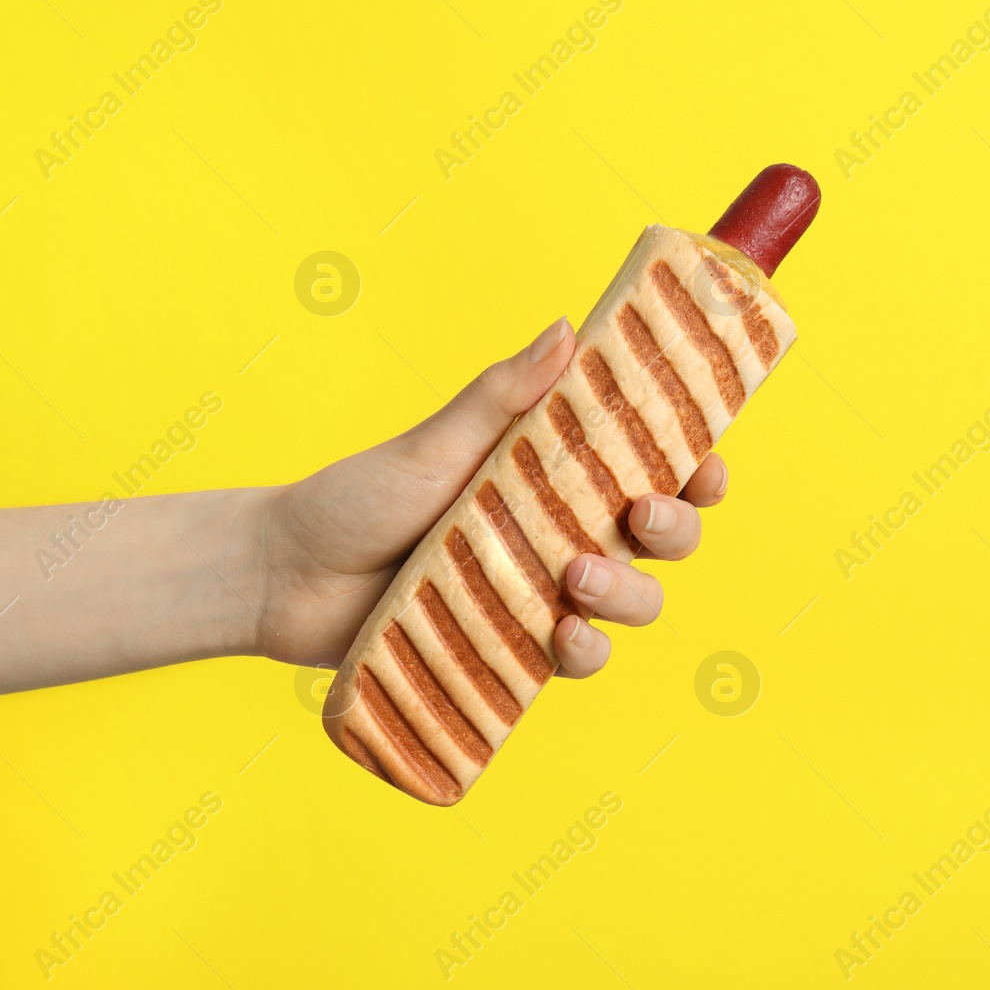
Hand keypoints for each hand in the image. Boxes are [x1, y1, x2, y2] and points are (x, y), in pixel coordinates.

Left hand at [256, 317, 730, 677]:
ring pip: (632, 603)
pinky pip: (577, 661)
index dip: (695, 471)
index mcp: (552, 474)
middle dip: (673, 530)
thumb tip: (567, 328)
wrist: (286, 577)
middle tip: (639, 516)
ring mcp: (540, 593)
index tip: (704, 465)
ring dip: (629, 594)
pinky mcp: (512, 650)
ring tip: (577, 577)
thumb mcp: (433, 443)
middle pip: (661, 539)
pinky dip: (585, 652)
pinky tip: (560, 636)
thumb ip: (501, 396)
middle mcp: (559, 533)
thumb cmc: (356, 498)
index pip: (650, 469)